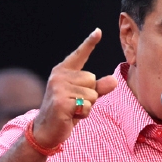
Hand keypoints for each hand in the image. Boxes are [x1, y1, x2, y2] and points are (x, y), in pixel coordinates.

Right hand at [32, 29, 118, 148]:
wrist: (47, 130)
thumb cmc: (67, 111)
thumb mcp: (84, 97)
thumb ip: (99, 88)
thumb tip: (114, 80)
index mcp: (63, 71)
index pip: (80, 55)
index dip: (90, 43)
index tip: (99, 31)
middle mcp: (59, 76)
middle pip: (93, 79)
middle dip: (90, 95)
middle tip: (75, 103)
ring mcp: (59, 88)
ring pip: (92, 94)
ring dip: (87, 106)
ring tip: (72, 110)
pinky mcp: (61, 102)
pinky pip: (87, 105)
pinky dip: (83, 114)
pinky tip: (71, 116)